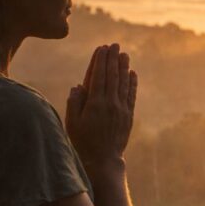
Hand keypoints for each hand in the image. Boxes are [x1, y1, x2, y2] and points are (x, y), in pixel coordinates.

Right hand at [65, 43, 137, 173]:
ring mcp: (121, 109)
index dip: (100, 61)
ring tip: (124, 54)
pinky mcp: (128, 116)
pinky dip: (132, 83)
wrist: (103, 160)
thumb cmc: (83, 141)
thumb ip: (75, 103)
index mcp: (95, 104)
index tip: (101, 48)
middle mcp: (110, 104)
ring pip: (123, 83)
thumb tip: (79, 85)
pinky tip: (132, 73)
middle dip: (113, 59)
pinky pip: (131, 95)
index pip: (98, 76)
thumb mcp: (72, 123)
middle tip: (114, 45)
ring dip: (124, 67)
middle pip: (112, 76)